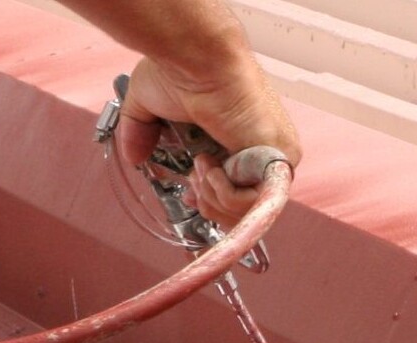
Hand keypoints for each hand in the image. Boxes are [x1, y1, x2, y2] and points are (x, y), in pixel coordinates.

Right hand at [115, 53, 300, 225]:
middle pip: (239, 210)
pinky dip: (226, 194)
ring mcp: (274, 156)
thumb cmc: (182, 69)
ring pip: (246, 210)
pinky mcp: (283, 158)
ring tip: (203, 164)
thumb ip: (140, 132)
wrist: (199, 58)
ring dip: (214, 196)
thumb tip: (133, 157)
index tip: (190, 195)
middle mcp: (259, 150)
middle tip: (196, 172)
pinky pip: (255, 203)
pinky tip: (214, 167)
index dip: (210, 203)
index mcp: (238, 140)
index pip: (233, 194)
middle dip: (209, 202)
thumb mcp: (149, 105)